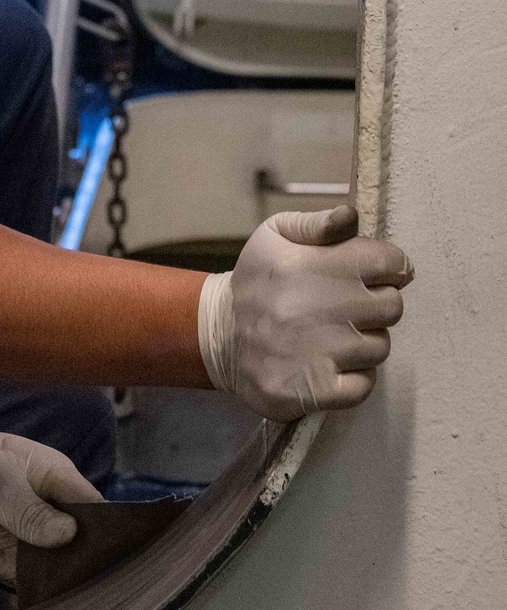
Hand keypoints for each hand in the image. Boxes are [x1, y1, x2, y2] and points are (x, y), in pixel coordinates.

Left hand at [0, 415, 104, 586]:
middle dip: (88, 568)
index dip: (109, 535)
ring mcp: (31, 539)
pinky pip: (30, 582)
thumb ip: (28, 509)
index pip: (96, 511)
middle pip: (82, 545)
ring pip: (59, 568)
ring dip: (63, 587)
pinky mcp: (9, 561)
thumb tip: (68, 535)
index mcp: (58, 482)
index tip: (119, 565)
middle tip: (98, 599)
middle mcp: (52, 513)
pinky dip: (37, 596)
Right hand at [197, 206, 413, 420]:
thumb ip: (316, 224)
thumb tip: (351, 217)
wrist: (218, 338)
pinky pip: (364, 385)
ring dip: (364, 342)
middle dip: (377, 304)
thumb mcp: (274, 237)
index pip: (386, 261)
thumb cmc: (257, 283)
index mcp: (305, 265)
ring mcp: (312, 354)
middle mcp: (310, 309)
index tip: (375, 274)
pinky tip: (332, 365)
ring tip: (335, 336)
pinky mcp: (311, 392)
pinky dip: (355, 378)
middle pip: (391, 306)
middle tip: (351, 307)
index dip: (389, 266)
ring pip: (379, 347)